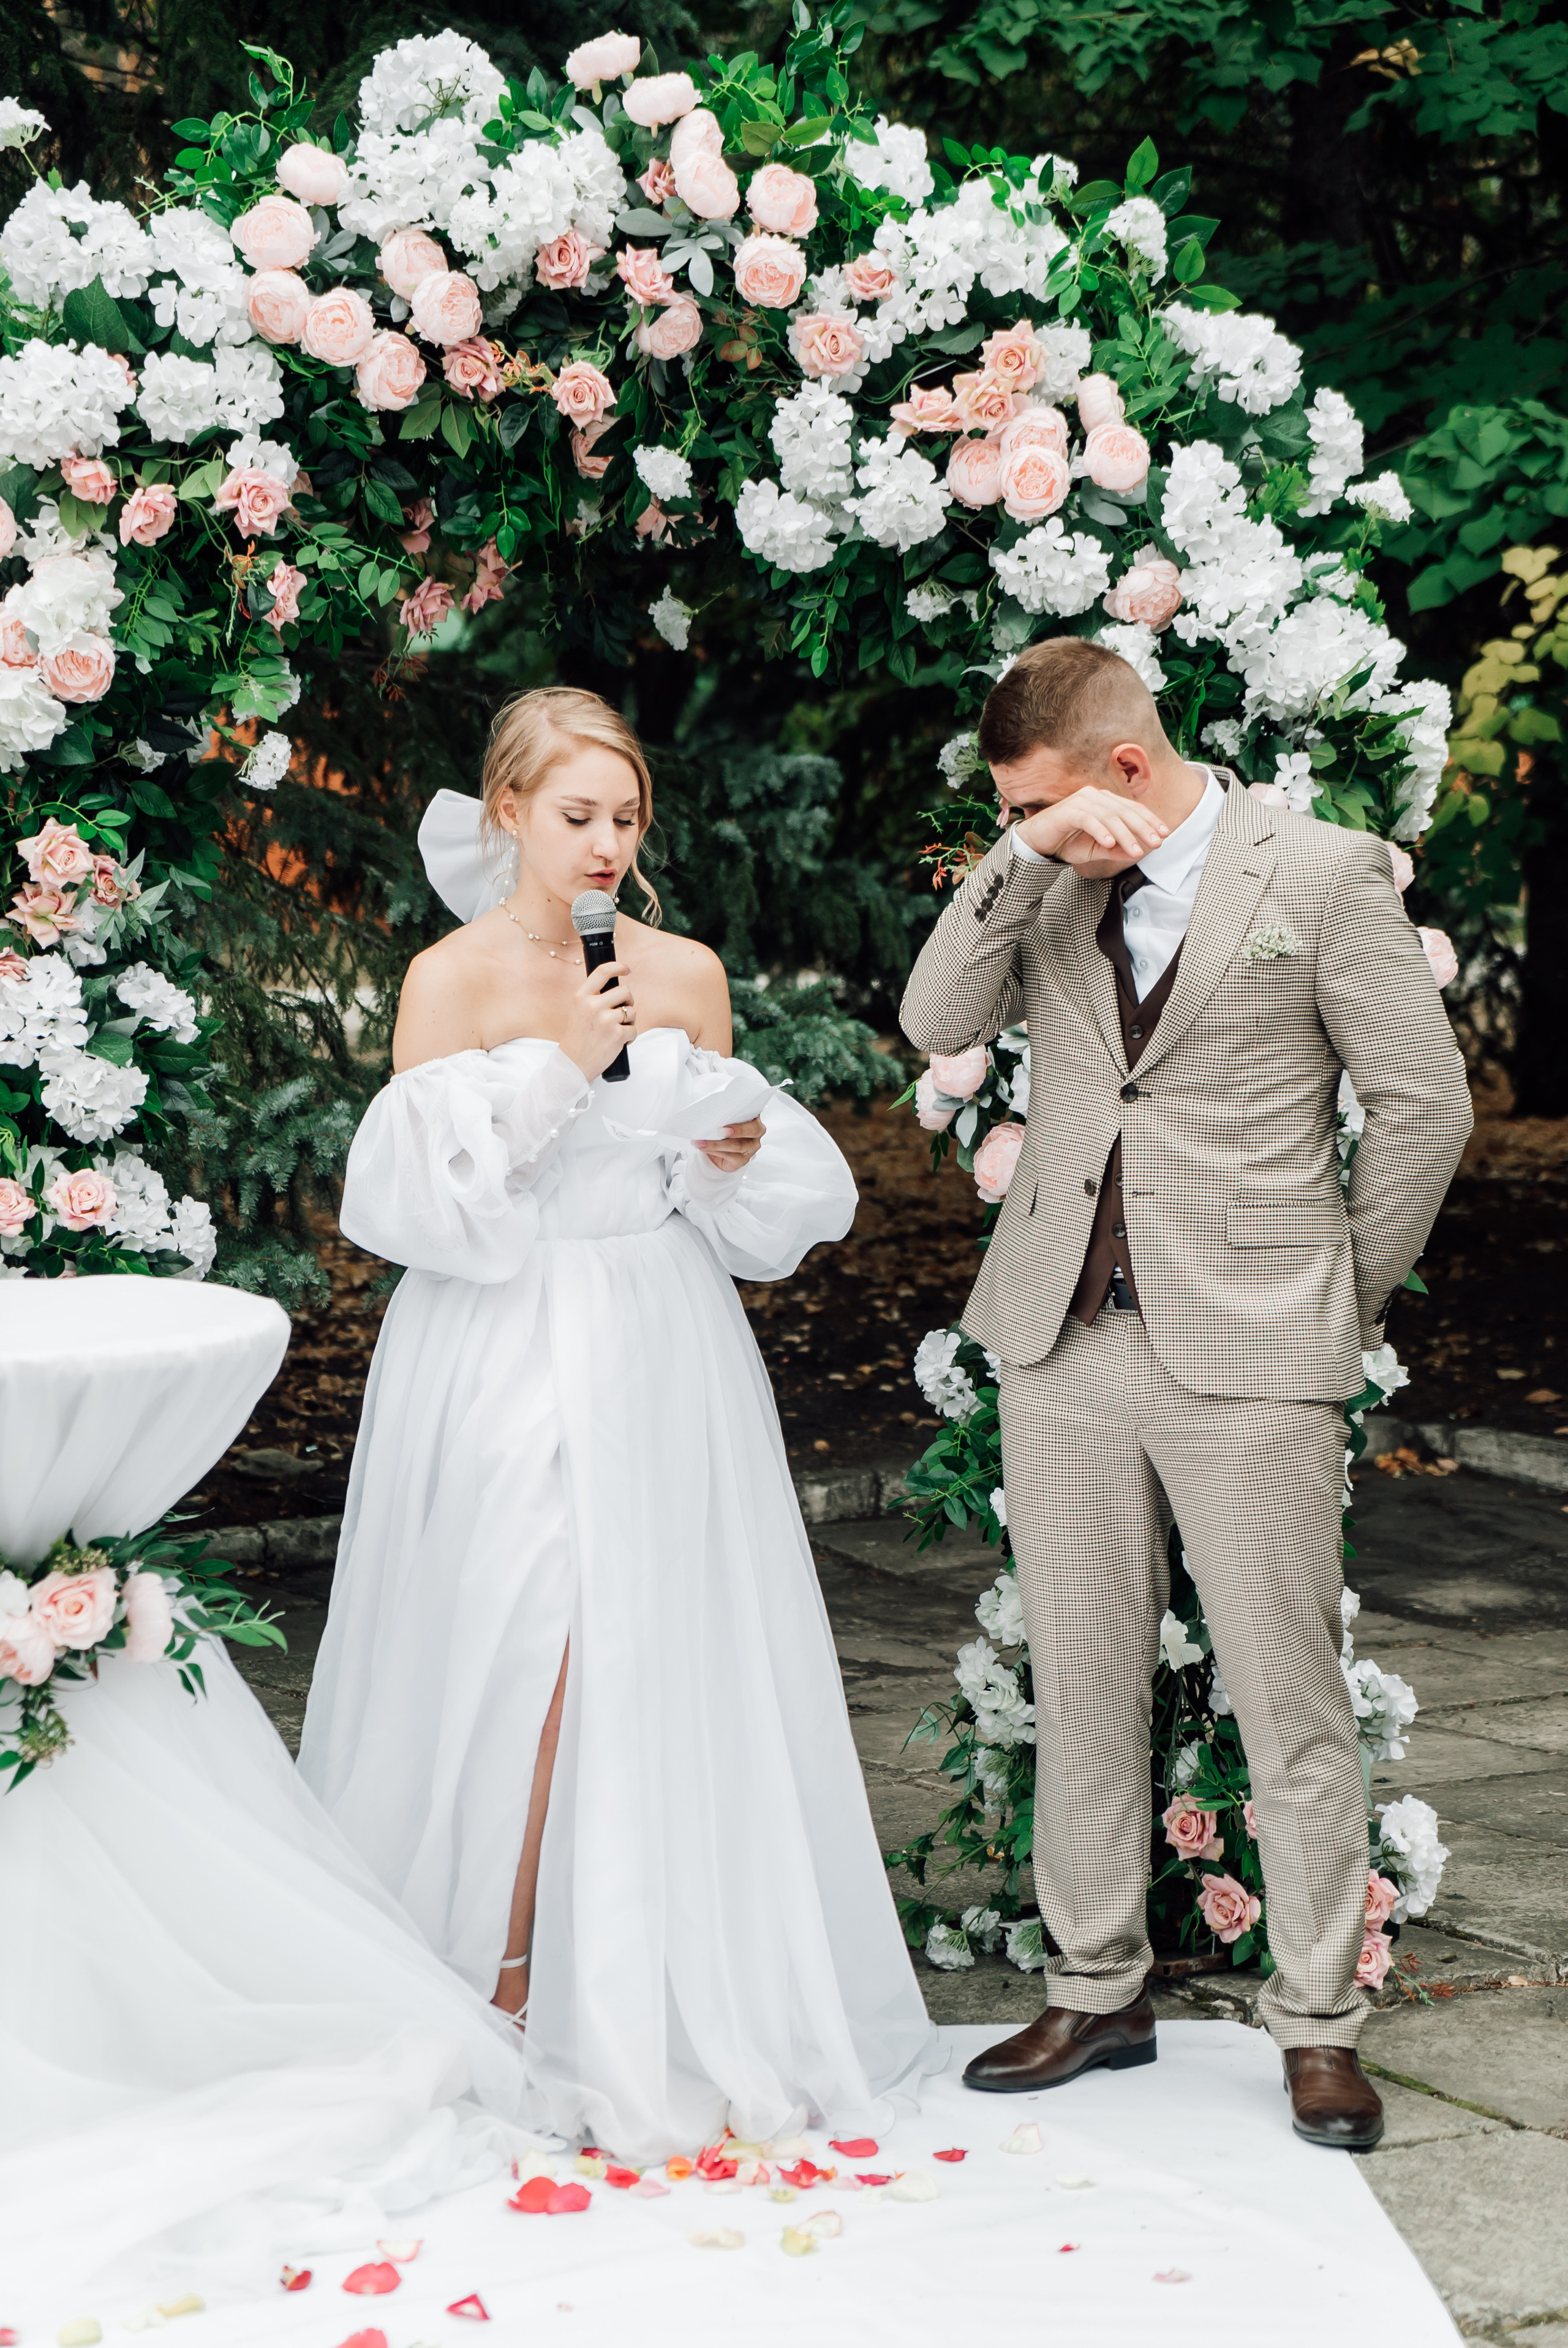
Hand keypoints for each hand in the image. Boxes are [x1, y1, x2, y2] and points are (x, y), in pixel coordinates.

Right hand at [560, 960, 634, 1080]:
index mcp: (581, 997)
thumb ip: (592, 998)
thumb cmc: (578, 1038)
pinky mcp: (617, 1034)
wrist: (573, 1064)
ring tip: (616, 1030)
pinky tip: (619, 1042)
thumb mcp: (578, 1011)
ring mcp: (606, 1020)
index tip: (627, 969)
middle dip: (627, 1002)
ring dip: (629, 1021)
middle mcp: (593, 1005)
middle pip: (624, 991)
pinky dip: (630, 1037)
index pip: (602, 972)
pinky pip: (634, 1029)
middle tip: (621, 1013)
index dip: (618, 967)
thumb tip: (616, 987)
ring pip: (632, 1011)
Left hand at [695, 1116, 764, 1172]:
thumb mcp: (725, 1120)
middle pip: (752, 1130)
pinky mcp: (743, 1160)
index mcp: (753, 1117)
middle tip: (720, 1130)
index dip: (745, 1113)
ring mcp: (751, 1147)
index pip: (754, 1112)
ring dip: (717, 1144)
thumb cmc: (724, 1131)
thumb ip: (724, 1116)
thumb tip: (710, 1115)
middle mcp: (756, 1132)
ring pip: (738, 1145)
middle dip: (737, 1130)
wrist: (719, 1149)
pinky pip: (730, 1156)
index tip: (731, 1114)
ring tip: (703, 1142)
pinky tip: (705, 1148)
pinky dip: (715, 1151)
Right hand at [1013, 787, 1168, 878]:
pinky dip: (1100, 831)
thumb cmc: (1066, 843)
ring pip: (1109, 816)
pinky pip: (1088, 819)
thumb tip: (1140, 852)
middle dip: (1143, 828)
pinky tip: (1109, 843)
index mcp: (1104, 801)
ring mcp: (1081, 801)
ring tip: (1135, 850)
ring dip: (1124, 834)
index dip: (1149, 820)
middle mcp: (1095, 796)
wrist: (1037, 843)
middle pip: (1124, 811)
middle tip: (1156, 843)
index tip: (1164, 834)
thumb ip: (1117, 849)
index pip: (1131, 808)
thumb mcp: (1096, 850)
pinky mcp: (1068, 810)